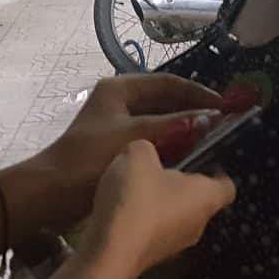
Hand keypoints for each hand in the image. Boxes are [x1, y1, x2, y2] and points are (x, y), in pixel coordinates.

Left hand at [35, 75, 220, 217]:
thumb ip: (175, 126)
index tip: (226, 107)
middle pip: (167, 101)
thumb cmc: (89, 160)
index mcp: (120, 89)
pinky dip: (173, 145)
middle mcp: (121, 101)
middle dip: (195, 111)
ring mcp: (119, 124)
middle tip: (225, 125)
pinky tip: (192, 156)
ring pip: (162, 121)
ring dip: (185, 129)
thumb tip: (212, 119)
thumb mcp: (135, 138)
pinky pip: (154, 140)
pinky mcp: (119, 146)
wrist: (51, 194)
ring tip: (214, 140)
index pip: (169, 83)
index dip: (199, 94)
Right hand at [83, 142, 234, 275]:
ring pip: (175, 218)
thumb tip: (147, 153)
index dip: (216, 171)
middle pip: (198, 202)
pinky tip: (121, 212)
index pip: (227, 186)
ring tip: (135, 189)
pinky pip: (153, 233)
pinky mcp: (152, 259)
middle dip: (180, 186)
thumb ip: (148, 148)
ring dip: (159, 205)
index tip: (200, 160)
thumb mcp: (138, 155)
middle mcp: (198, 225)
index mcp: (207, 197)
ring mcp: (176, 247)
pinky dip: (142, 222)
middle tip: (159, 168)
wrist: (108, 251)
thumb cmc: (136, 198)